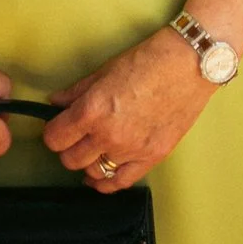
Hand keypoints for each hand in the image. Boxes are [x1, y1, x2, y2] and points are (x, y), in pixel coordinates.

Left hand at [41, 27, 214, 193]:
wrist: (190, 64)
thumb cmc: (150, 61)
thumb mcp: (105, 70)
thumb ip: (77, 92)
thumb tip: (57, 103)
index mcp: (93, 110)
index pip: (55, 138)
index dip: (53, 133)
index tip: (57, 128)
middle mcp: (109, 135)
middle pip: (71, 159)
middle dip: (68, 148)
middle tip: (74, 137)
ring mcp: (131, 150)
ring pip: (93, 172)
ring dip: (88, 163)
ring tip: (91, 151)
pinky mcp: (152, 157)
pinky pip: (120, 182)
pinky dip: (107, 182)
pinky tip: (101, 176)